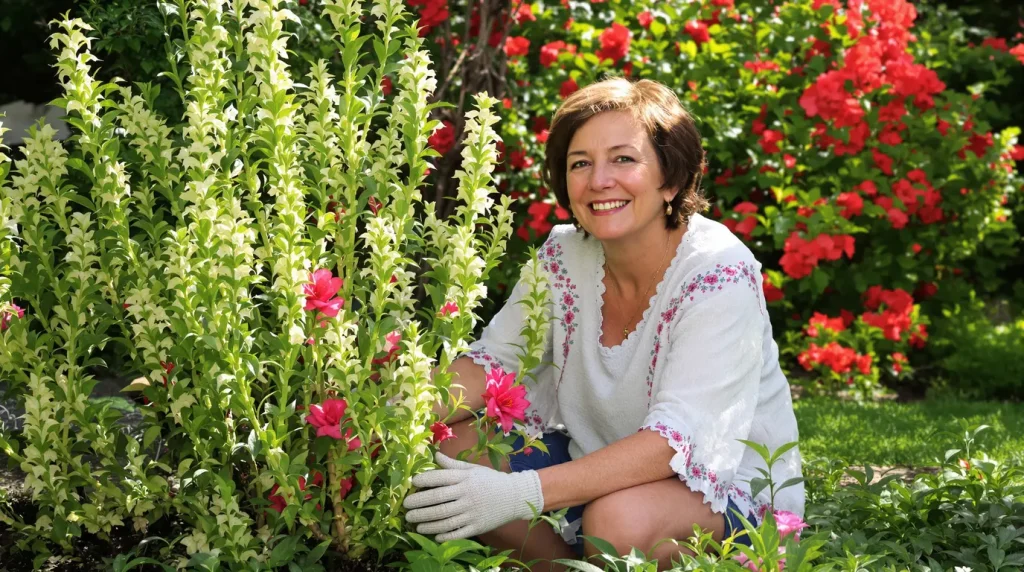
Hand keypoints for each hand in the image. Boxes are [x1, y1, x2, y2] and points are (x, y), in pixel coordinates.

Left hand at [404, 452, 544, 540]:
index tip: (413, 483)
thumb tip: (435, 456)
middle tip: (406, 507)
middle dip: (419, 504)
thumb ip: (453, 464)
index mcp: (465, 478)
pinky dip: (444, 535)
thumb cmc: (491, 480)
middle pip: (438, 500)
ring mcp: (472, 512)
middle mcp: (466, 495)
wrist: (515, 496)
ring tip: (415, 522)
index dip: (424, 480)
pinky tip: (434, 535)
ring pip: (444, 518)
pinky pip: (457, 532)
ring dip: (427, 522)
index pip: (440, 478)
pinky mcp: (477, 526)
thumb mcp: (473, 469)